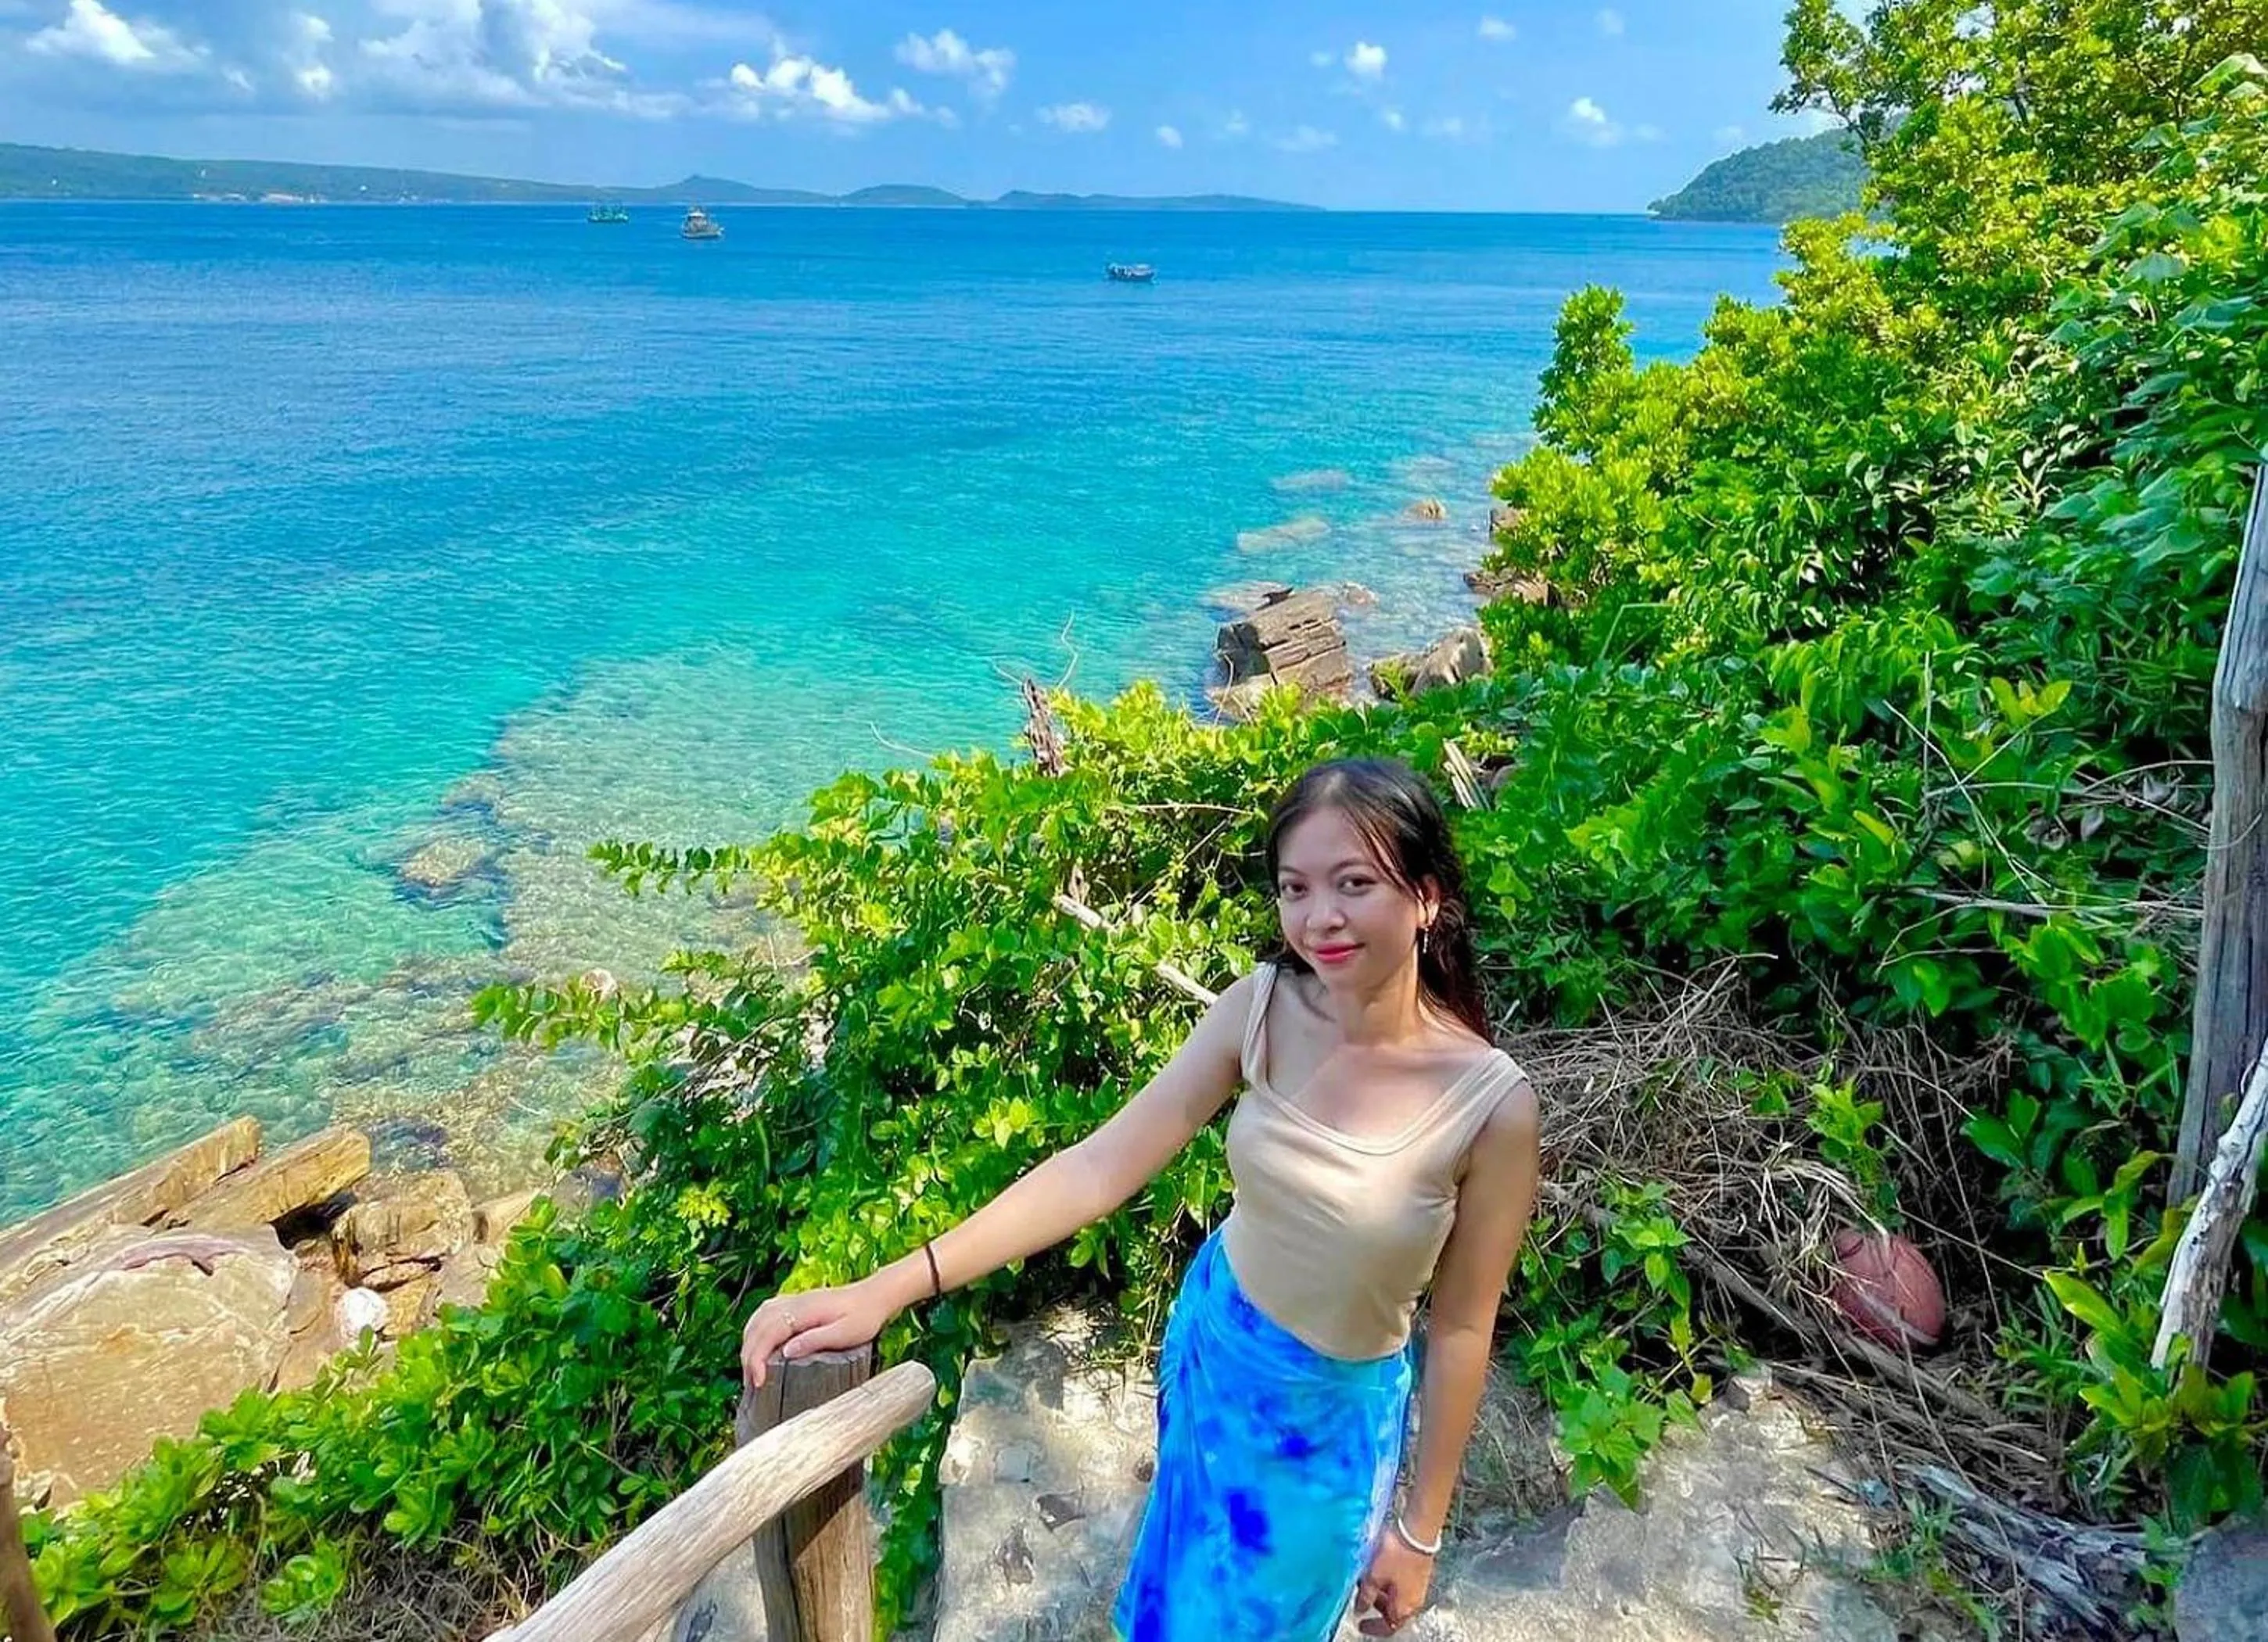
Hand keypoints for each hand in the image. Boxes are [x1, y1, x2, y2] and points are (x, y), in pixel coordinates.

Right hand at [740, 1279, 893, 1388]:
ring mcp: (793, 1301)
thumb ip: (815, 1341)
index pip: (769, 1332)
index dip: (757, 1358)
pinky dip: (755, 1331)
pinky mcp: (795, 1304)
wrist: (876, 1296)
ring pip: (758, 1319)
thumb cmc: (864, 1317)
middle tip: (752, 1384)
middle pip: (758, 1327)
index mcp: (804, 1310)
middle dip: (749, 1356)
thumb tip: (786, 1352)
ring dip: (749, 1344)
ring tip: (751, 1370)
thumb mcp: (845, 1333)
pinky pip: (765, 1314)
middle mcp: (793, 1302)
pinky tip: (757, 1345)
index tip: (759, 1381)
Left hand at [1354, 1524, 1434, 1635]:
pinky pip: (1401, 1586)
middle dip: (1376, 1606)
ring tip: (1367, 1579)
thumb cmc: (1396, 1555)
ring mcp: (1418, 1588)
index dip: (1373, 1628)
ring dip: (1381, 1593)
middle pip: (1393, 1613)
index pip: (1388, 1627)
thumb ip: (1365, 1596)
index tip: (1361, 1625)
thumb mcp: (1373, 1577)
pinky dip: (1388, 1584)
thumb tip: (1359, 1609)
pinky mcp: (1419, 1574)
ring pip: (1396, 1599)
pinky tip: (1379, 1571)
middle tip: (1362, 1596)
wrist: (1417, 1532)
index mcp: (1403, 1608)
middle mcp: (1414, 1602)